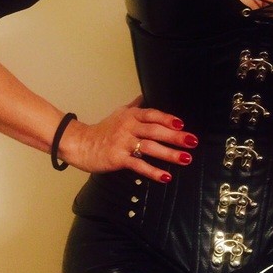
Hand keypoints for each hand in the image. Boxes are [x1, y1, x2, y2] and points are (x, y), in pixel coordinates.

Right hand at [60, 94, 197, 181]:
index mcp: (130, 116)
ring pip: (150, 147)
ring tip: (186, 159)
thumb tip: (145, 95)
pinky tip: (165, 177)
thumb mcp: (119, 113)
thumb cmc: (102, 130)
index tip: (182, 124)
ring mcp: (123, 143)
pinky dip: (153, 171)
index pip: (152, 114)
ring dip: (169, 154)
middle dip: (175, 136)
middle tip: (192, 142)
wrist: (80, 144)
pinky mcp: (118, 158)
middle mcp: (128, 127)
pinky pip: (138, 165)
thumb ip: (135, 106)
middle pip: (155, 130)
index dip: (167, 118)